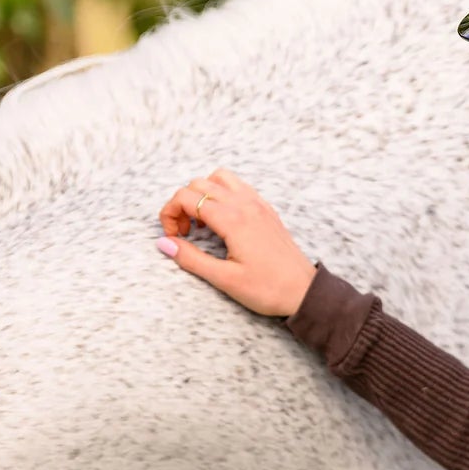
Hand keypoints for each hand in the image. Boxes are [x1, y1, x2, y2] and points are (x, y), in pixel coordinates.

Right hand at [155, 168, 318, 318]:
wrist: (304, 291)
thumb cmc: (268, 289)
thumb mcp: (224, 279)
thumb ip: (191, 259)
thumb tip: (164, 244)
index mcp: (232, 219)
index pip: (187, 197)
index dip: (169, 214)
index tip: (172, 236)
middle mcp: (245, 204)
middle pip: (199, 184)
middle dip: (182, 204)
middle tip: (183, 233)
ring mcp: (258, 204)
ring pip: (219, 179)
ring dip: (202, 194)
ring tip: (201, 224)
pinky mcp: (266, 210)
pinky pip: (238, 187)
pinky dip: (221, 195)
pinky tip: (222, 222)